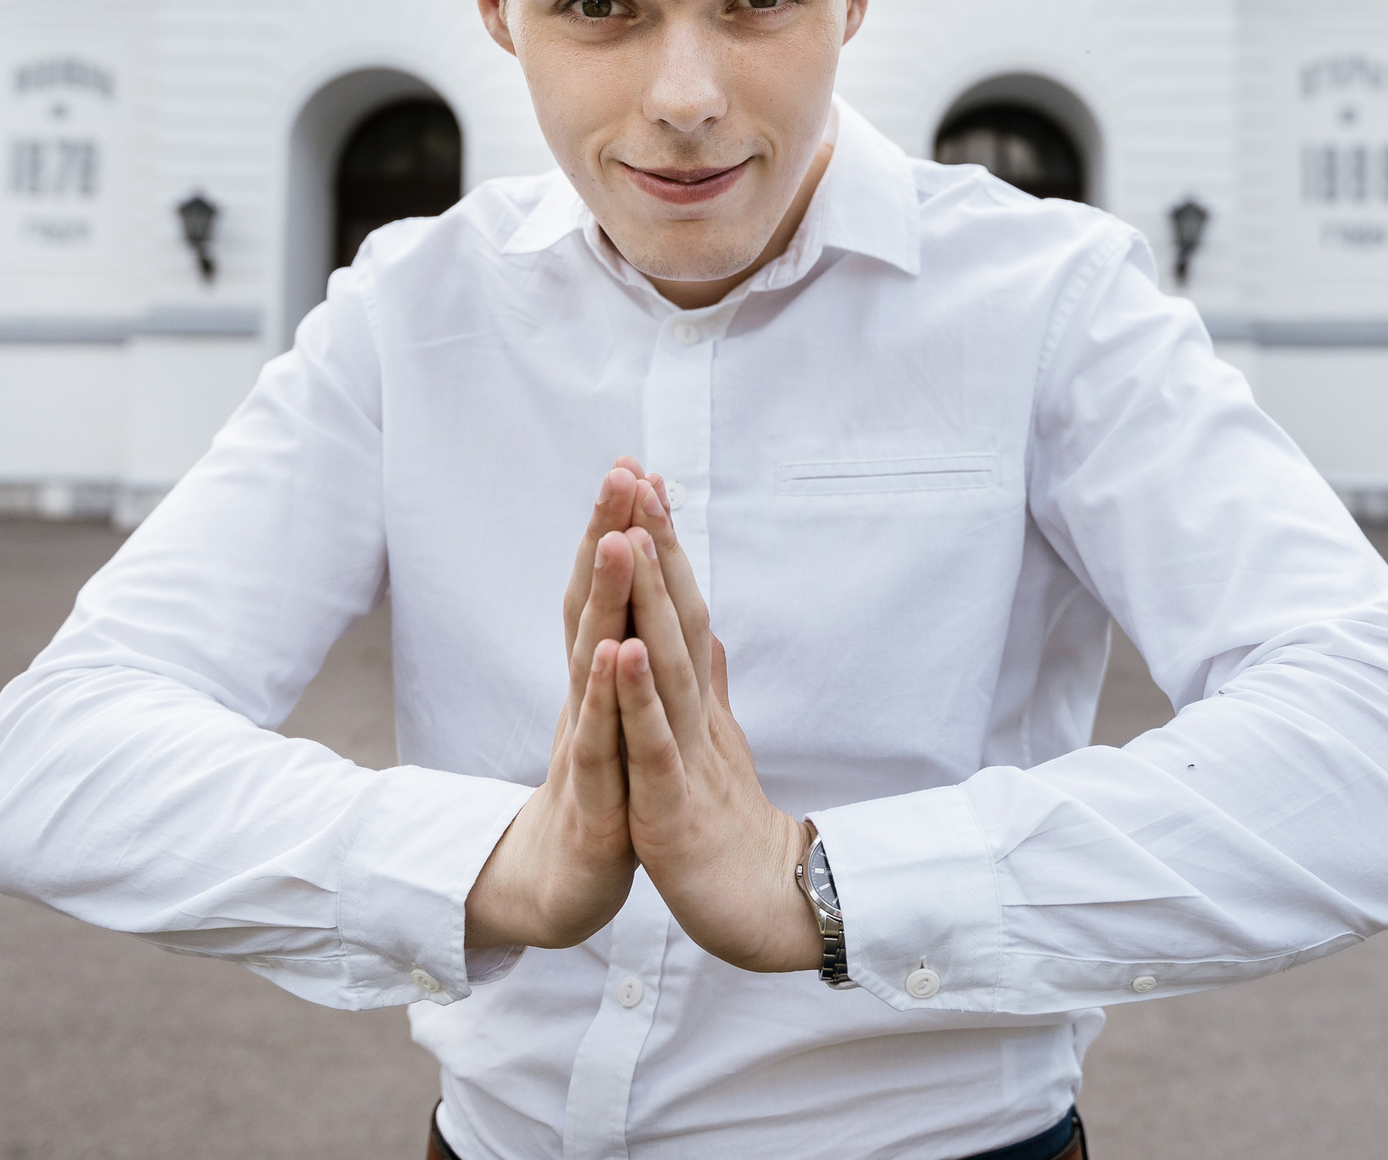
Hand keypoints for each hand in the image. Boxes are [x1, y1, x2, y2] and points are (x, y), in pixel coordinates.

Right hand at [462, 463, 651, 949]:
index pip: (608, 590)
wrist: (561, 886)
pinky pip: (597, 738)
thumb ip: (628, 648)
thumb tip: (643, 588)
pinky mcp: (592, 795)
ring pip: (592, 659)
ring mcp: (583, 741)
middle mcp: (584, 697)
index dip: (620, 529)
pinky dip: (607, 694)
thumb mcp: (620, 712)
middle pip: (593, 604)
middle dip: (607, 535)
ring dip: (605, 597)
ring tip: (617, 538)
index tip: (637, 466)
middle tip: (620, 470)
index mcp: (600, 678)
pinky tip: (616, 653)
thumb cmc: (600, 792)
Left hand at [613, 490, 822, 973]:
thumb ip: (710, 686)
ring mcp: (687, 755)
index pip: (679, 608)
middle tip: (638, 475)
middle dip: (654, 545)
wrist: (766, 912)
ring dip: (647, 599)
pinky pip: (654, 745)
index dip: (661, 544)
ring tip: (629, 535)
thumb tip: (706, 629)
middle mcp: (696, 714)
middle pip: (675, 617)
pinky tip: (621, 651)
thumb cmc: (735, 829)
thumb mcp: (717, 746)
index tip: (644, 479)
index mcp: (698, 701)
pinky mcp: (673, 804)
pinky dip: (636, 698)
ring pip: (666, 666)